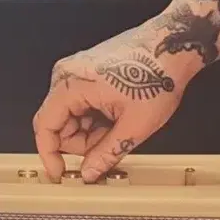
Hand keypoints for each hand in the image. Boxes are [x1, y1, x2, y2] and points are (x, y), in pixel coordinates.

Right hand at [33, 22, 193, 182]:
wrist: (175, 46)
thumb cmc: (159, 74)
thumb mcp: (134, 126)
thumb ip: (106, 154)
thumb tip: (89, 172)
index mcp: (71, 84)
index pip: (45, 127)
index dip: (50, 155)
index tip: (60, 173)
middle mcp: (68, 75)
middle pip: (58, 125)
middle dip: (81, 145)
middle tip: (108, 148)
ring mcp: (77, 73)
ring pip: (71, 119)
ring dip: (91, 134)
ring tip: (119, 129)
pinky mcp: (88, 75)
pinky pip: (82, 107)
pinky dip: (96, 122)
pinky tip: (117, 120)